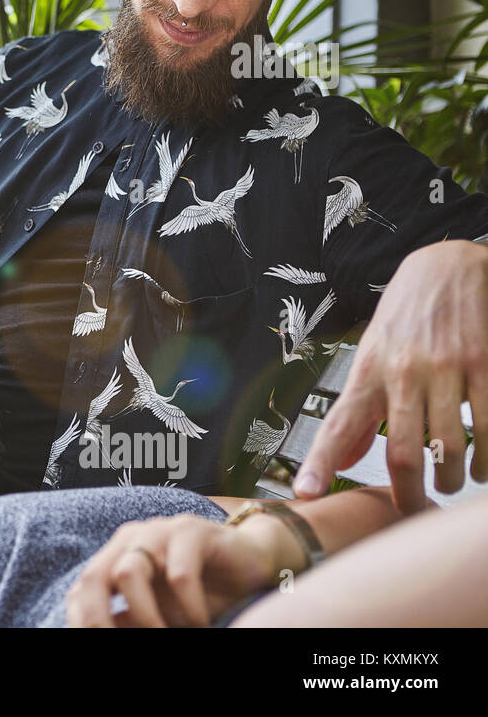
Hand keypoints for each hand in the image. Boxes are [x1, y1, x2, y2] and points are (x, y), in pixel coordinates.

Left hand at [65, 513, 297, 627]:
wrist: (250, 561)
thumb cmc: (200, 592)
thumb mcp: (160, 612)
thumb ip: (130, 621)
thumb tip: (98, 636)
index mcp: (115, 559)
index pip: (82, 590)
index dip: (82, 620)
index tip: (94, 643)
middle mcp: (130, 541)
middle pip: (94, 577)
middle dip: (100, 619)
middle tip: (126, 647)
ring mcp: (158, 532)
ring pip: (130, 573)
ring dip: (146, 616)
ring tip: (171, 636)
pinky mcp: (191, 531)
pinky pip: (179, 574)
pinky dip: (188, 608)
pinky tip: (201, 623)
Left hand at [295, 240, 487, 512]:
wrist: (447, 267)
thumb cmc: (405, 318)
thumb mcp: (372, 356)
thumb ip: (360, 411)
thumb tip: (345, 460)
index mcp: (368, 372)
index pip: (338, 424)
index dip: (320, 462)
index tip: (306, 494)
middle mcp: (402, 373)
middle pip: (403, 452)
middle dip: (410, 493)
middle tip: (414, 509)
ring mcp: (445, 369)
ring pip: (451, 446)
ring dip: (453, 478)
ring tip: (451, 484)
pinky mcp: (482, 364)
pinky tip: (484, 467)